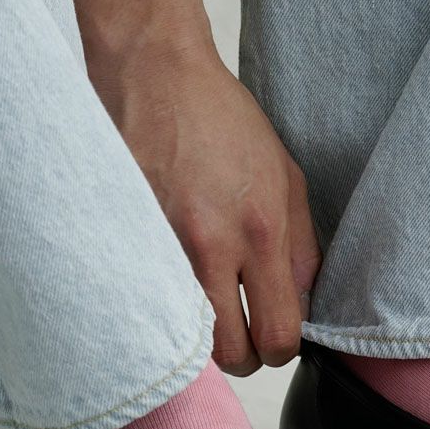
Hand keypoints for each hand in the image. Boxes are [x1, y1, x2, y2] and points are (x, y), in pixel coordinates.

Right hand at [93, 38, 320, 375]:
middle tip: (242, 335)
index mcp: (260, 231)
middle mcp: (210, 246)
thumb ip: (302, 248)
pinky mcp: (125, 239)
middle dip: (243, 355)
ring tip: (209, 312)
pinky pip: (148, 304)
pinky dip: (164, 309)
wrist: (154, 72)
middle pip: (230, 353)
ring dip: (202, 339)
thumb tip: (303, 305)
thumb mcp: (287, 176)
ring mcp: (161, 246)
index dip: (281, 349)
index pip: (278, 334)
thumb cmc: (224, 121)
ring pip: (187, 339)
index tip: (276, 338)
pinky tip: (173, 287)